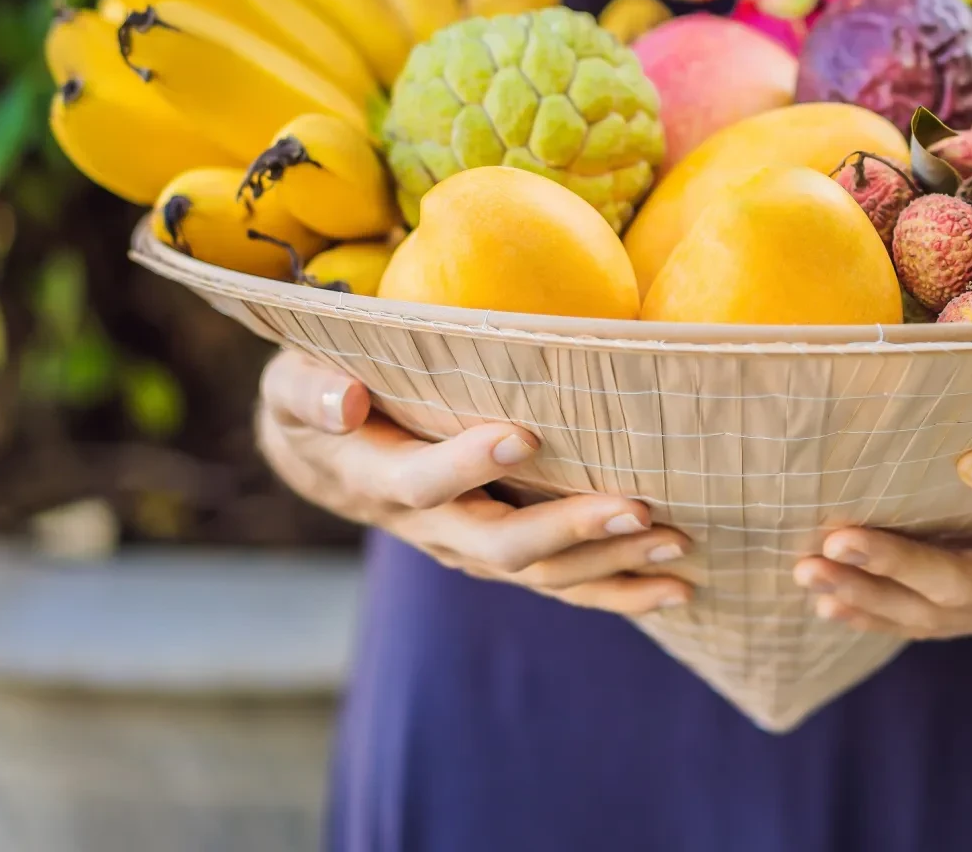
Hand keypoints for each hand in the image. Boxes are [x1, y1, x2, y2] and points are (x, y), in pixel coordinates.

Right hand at [255, 350, 691, 613]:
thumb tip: (345, 400)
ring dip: (609, 563)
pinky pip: (562, 584)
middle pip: (499, 543)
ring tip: (675, 545)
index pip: (420, 481)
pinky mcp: (503, 553)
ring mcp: (469, 547)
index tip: (523, 436)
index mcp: (377, 477)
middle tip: (635, 506)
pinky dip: (618, 591)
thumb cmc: (318, 393)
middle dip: (569, 528)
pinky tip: (677, 589)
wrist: (323, 453)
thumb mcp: (294, 381)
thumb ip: (311, 391)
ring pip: (542, 573)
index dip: (466, 464)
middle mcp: (429, 526)